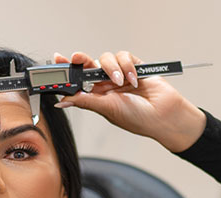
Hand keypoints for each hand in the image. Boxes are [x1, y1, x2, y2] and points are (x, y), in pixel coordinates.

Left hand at [52, 50, 206, 151]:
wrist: (163, 115)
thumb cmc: (137, 118)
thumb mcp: (107, 109)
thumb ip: (84, 101)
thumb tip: (61, 101)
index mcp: (96, 97)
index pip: (78, 81)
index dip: (67, 71)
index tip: (57, 61)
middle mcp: (106, 85)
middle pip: (88, 65)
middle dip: (82, 60)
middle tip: (76, 57)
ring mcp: (120, 74)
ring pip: (106, 59)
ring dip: (112, 69)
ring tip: (121, 82)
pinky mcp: (133, 66)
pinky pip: (123, 56)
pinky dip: (127, 66)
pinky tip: (133, 79)